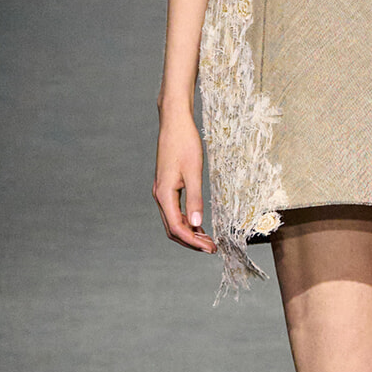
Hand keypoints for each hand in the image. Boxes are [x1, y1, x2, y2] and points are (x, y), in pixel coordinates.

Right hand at [153, 113, 216, 252]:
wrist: (174, 122)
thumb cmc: (184, 143)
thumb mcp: (193, 171)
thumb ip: (195, 199)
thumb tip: (196, 224)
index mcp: (164, 194)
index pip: (177, 227)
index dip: (193, 242)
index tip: (210, 248)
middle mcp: (160, 195)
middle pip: (173, 229)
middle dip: (191, 241)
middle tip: (211, 248)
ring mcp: (162, 191)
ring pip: (173, 221)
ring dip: (189, 233)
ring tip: (207, 240)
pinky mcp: (166, 186)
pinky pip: (174, 210)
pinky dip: (186, 221)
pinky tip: (199, 224)